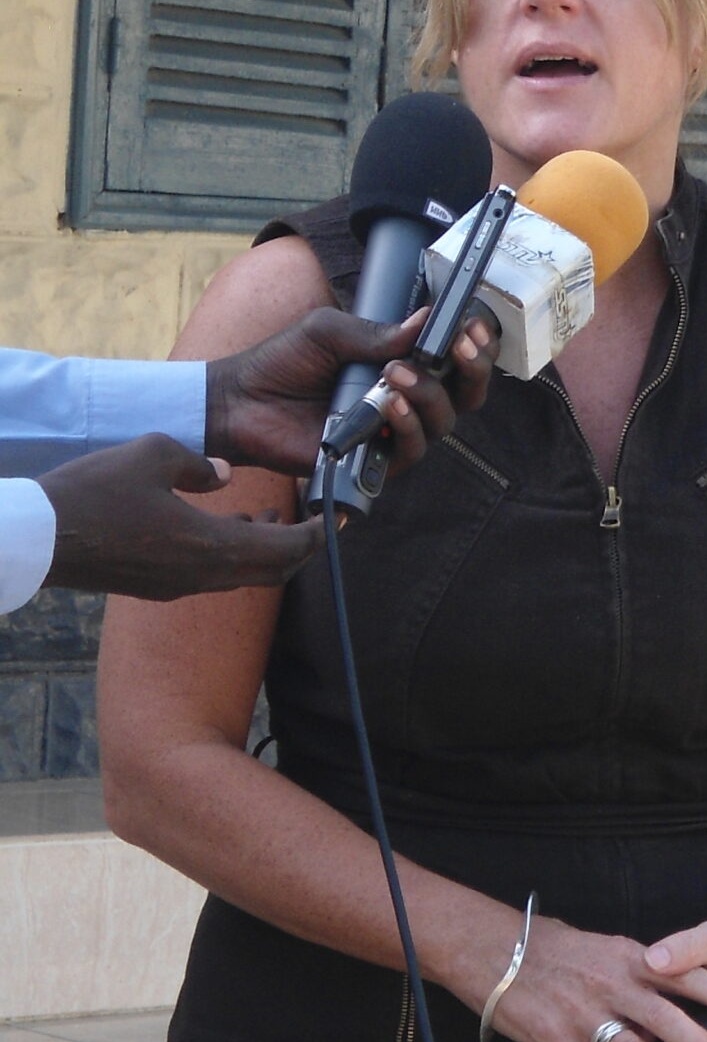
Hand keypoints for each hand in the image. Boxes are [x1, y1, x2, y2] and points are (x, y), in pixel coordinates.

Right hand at [38, 436, 319, 598]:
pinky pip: (212, 573)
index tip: (336, 516)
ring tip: (270, 511)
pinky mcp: (156, 586)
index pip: (288, 550)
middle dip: (300, 544)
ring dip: (264, 546)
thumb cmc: (92, 493)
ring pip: (242, 573)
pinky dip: (233, 551)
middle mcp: (201, 575)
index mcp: (211, 546)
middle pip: (273, 569)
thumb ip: (201, 463)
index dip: (320, 535)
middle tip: (315, 517)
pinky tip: (225, 521)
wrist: (34, 538)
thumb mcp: (153, 454)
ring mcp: (177, 586)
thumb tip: (227, 475)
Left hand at [204, 308, 494, 476]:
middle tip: (459, 345)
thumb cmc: (283, 362)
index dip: (477, 344)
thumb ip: (377, 332)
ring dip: (432, 394)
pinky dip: (408, 425)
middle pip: (467, 393)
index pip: (458, 358)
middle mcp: (408, 399)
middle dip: (473, 368)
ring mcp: (393, 431)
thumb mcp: (329, 331)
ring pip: (444, 421)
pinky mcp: (374, 461)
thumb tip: (427, 320)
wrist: (240, 401)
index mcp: (405, 364)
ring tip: (398, 373)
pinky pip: (411, 450)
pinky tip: (390, 403)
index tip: (474, 325)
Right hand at [475, 915, 706, 1041]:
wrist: (494, 950)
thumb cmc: (552, 947)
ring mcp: (580, 1013)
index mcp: (627, 958)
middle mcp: (609, 984)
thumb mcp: (603, 947)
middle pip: (664, 1018)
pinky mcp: (553, 1040)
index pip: (682, 975)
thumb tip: (669, 986)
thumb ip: (636, 969)